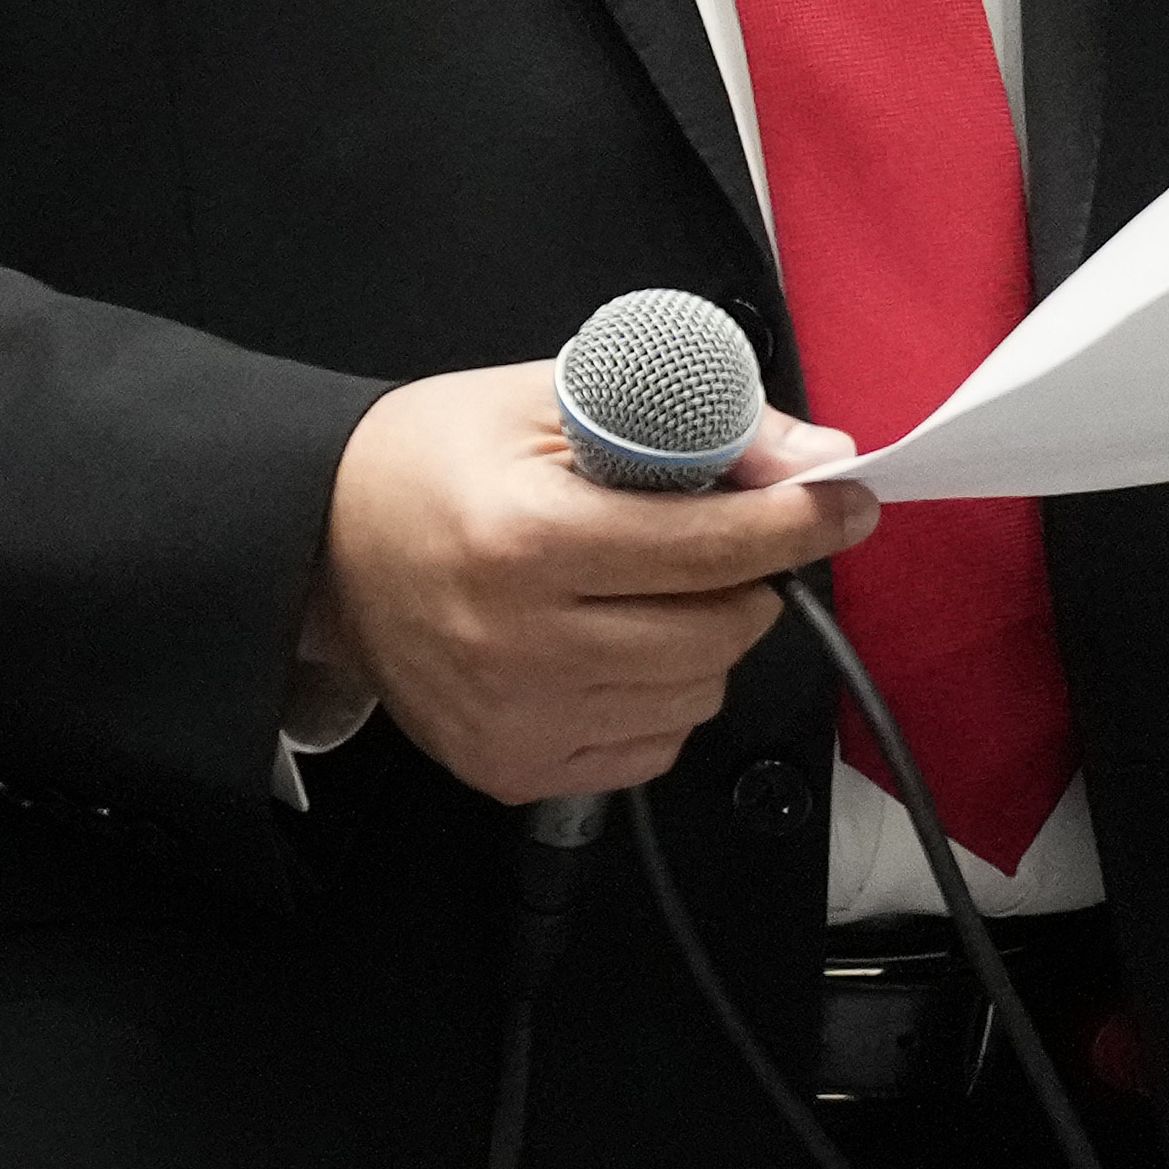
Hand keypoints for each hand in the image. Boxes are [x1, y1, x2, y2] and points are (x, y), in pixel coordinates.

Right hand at [308, 368, 873, 810]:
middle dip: (745, 581)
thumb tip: (812, 457)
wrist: (321, 542)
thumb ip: (689, 422)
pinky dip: (661, 700)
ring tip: (649, 594)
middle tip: (718, 545)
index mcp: (526, 541)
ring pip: (694, 699)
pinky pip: (649, 750)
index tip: (847, 503)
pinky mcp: (508, 768)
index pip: (710, 548)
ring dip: (706, 643)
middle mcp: (517, 644)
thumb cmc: (433, 461)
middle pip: (716, 634)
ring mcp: (512, 718)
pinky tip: (615, 649)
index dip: (798, 521)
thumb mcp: (553, 400)